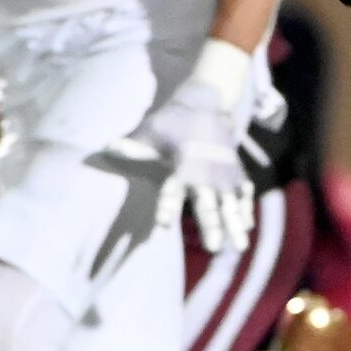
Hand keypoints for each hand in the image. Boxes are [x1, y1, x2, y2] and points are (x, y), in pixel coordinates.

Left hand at [90, 39, 265, 252]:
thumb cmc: (173, 122)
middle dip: (211, 226)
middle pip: (207, 206)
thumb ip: (131, 147)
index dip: (167, 208)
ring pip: (230, 205)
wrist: (208, 103)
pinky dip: (245, 211)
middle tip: (213, 247)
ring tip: (239, 247)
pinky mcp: (236, 174)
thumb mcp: (151, 132)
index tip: (163, 225)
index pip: (172, 192)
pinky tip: (247, 228)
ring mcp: (224, 176)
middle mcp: (204, 175)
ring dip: (234, 226)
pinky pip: (244, 196)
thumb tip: (103, 149)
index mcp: (181, 168)